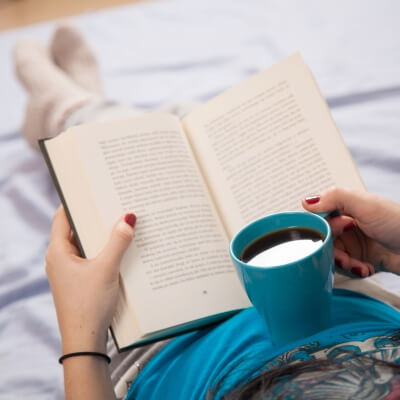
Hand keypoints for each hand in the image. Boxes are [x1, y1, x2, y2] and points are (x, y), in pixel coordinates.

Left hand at [45, 206, 135, 353]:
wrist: (85, 340)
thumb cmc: (89, 304)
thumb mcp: (106, 269)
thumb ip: (118, 242)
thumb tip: (129, 217)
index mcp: (58, 251)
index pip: (62, 217)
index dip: (76, 202)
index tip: (93, 190)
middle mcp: (61, 258)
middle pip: (76, 229)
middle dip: (95, 218)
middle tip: (114, 204)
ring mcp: (70, 270)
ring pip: (86, 244)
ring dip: (102, 236)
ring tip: (121, 222)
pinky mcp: (80, 280)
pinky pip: (91, 257)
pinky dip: (104, 250)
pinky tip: (121, 247)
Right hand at [302, 187, 399, 277]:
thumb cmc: (399, 223)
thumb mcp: (365, 205)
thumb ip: (334, 197)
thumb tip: (306, 201)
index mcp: (345, 206)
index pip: (318, 216)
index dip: (319, 228)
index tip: (326, 235)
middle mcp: (346, 224)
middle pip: (322, 238)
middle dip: (331, 250)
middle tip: (344, 255)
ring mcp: (353, 242)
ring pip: (331, 254)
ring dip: (343, 263)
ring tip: (357, 265)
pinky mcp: (360, 258)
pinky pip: (345, 267)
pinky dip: (353, 270)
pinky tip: (365, 268)